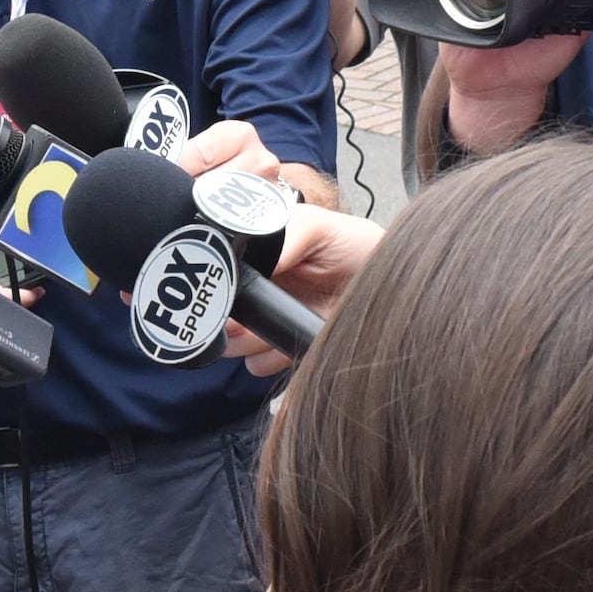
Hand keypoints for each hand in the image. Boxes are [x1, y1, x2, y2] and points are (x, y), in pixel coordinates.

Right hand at [166, 120, 383, 372]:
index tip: (205, 293)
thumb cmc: (356, 247)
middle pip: (210, 315)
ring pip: (228, 344)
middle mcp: (252, 289)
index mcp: (253, 254)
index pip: (208, 272)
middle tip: (247, 315)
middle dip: (224, 319)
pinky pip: (256, 366)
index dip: (200, 285)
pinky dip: (271, 357)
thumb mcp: (321, 226)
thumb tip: (245, 260)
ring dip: (248, 339)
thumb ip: (285, 232)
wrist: (392, 287)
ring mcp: (264, 322)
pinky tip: (294, 339)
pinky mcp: (280, 350)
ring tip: (283, 320)